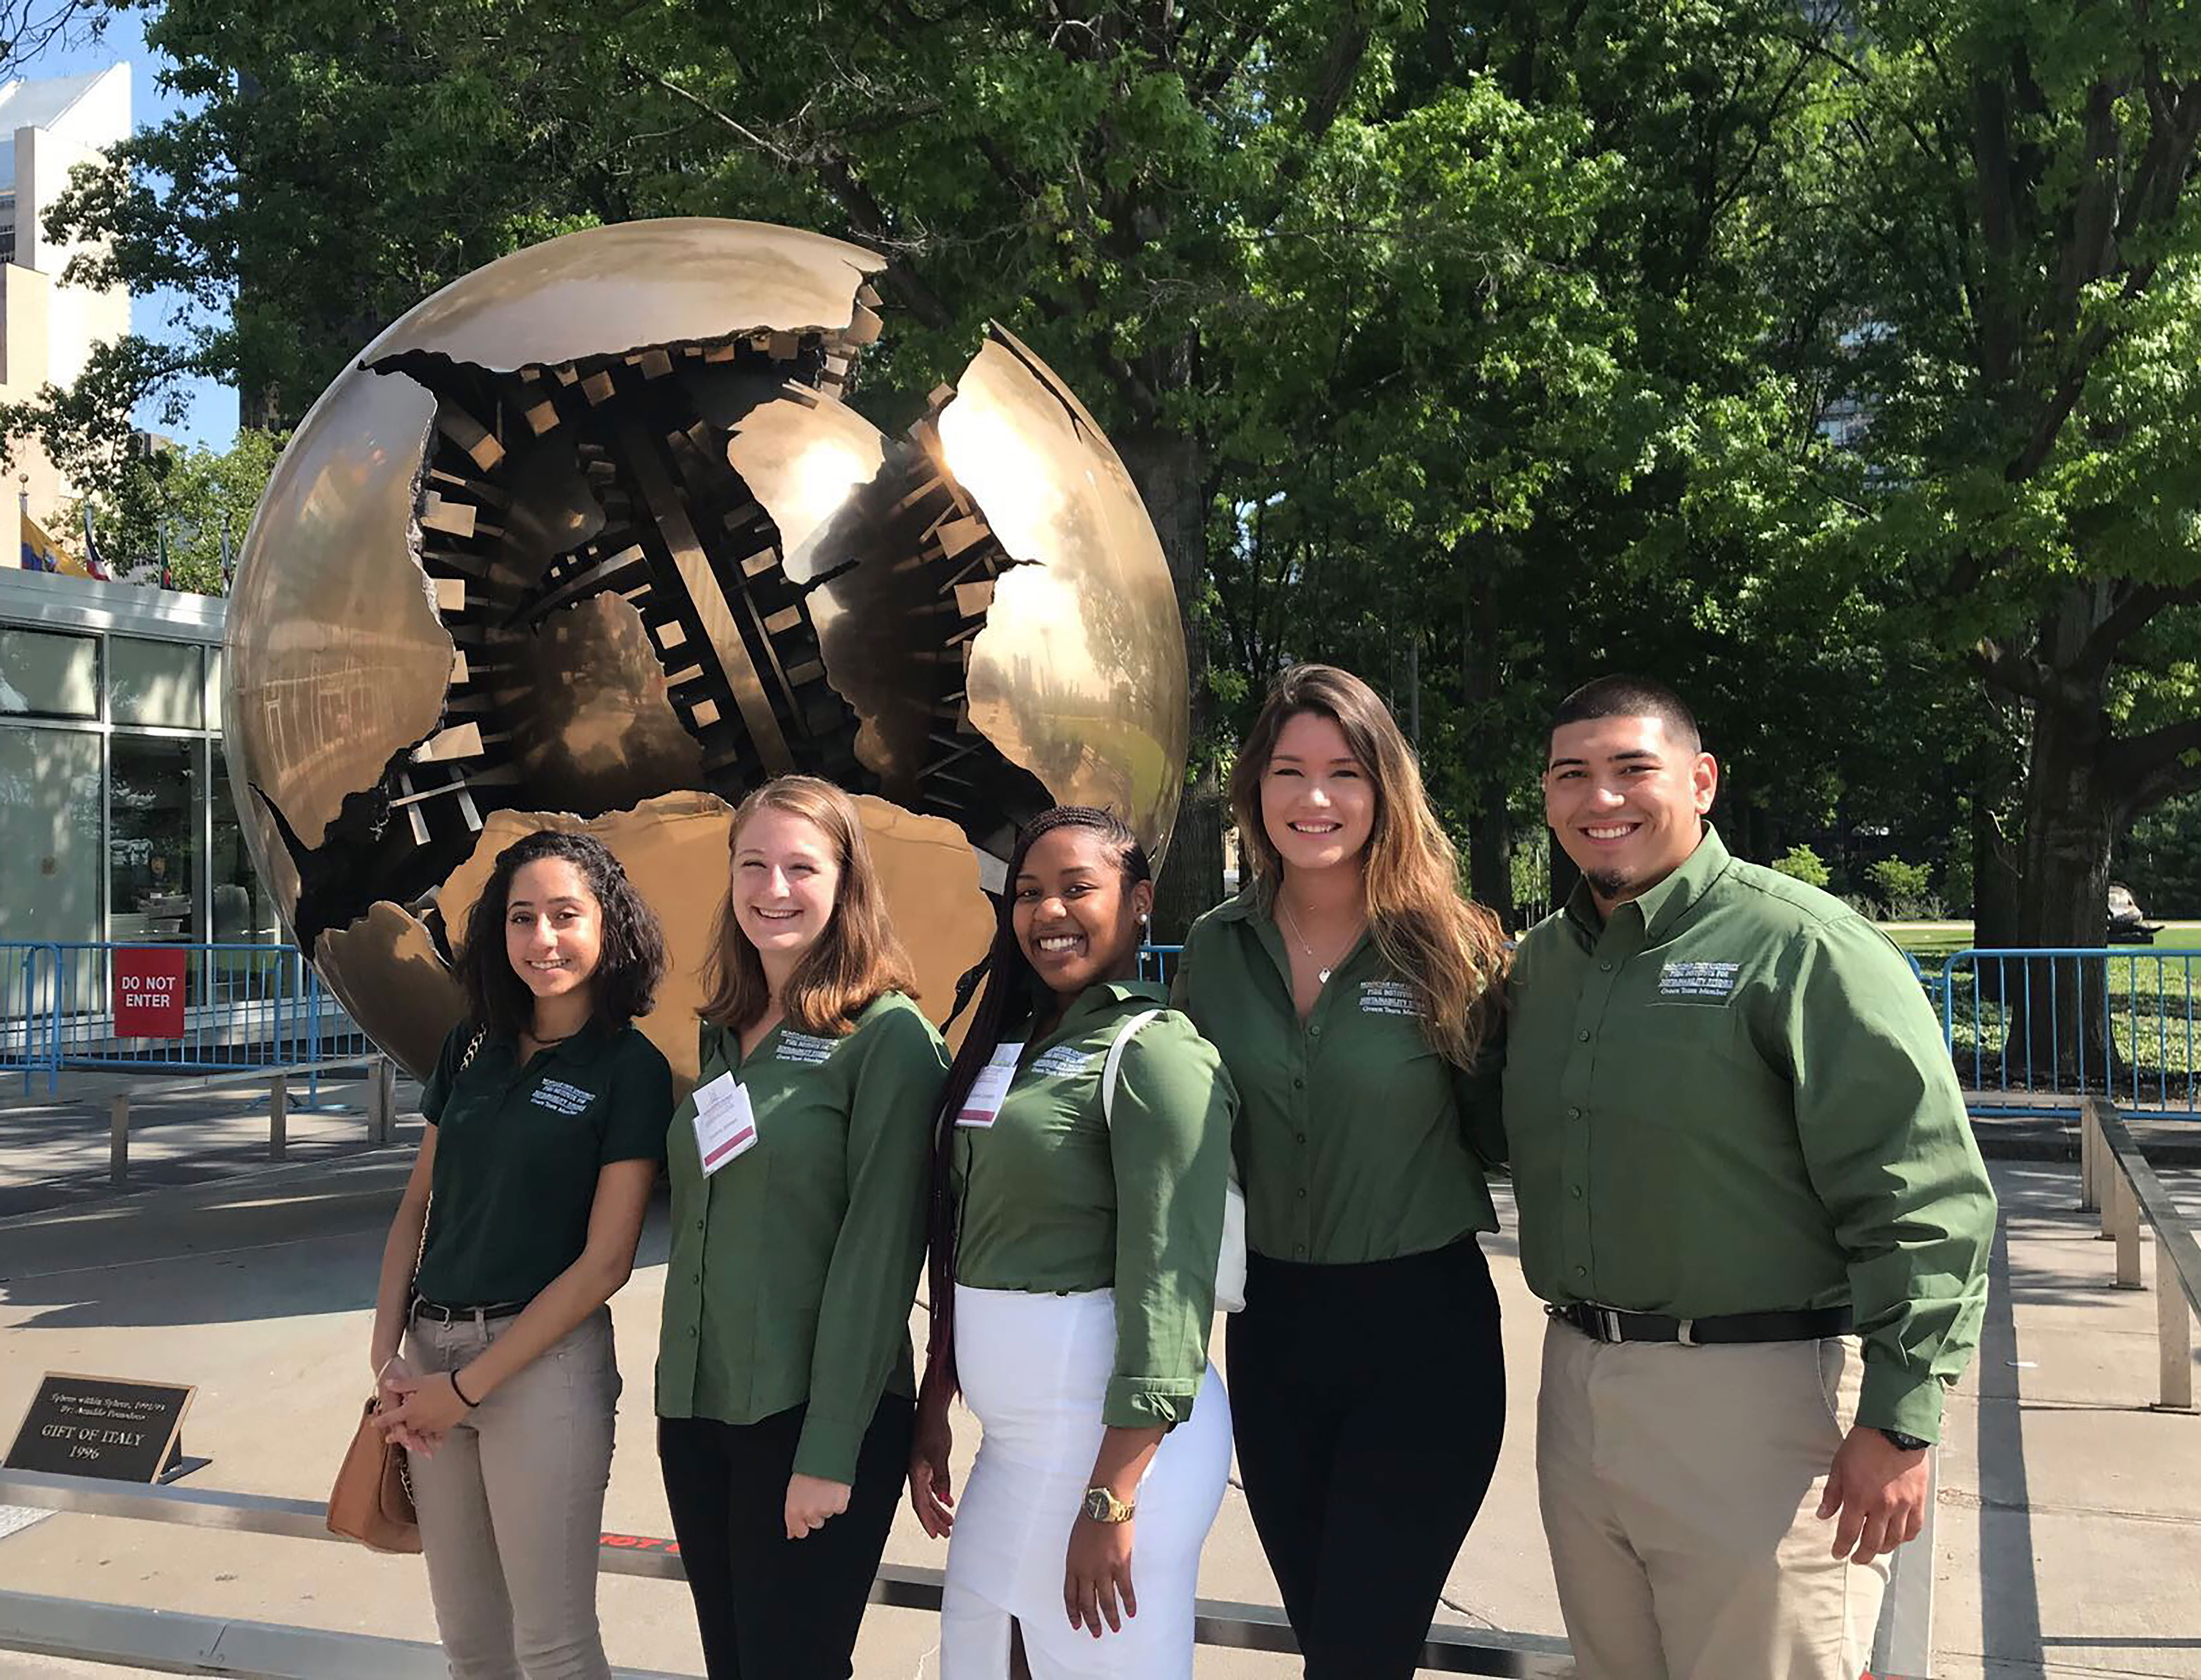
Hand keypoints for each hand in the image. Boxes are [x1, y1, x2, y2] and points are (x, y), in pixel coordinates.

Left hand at [373, 1369, 470, 1452]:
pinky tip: (433, 1443)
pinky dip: (431, 1440)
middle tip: (389, 1438)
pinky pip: (434, 1436)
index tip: (374, 1424)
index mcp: (410, 1410)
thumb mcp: (419, 1381)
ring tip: (411, 1443)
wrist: (465, 1390)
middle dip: (398, 1433)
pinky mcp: (444, 1427)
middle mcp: (419, 1422)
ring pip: (419, 1434)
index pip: (391, 1418)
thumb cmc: (441, 1384)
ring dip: (413, 1437)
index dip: (381, 1421)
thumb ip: (402, 1384)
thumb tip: (387, 1383)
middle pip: (405, 1429)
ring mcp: (431, 1426)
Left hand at [784, 1474, 851, 1539]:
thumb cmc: (807, 1470)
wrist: (825, 1456)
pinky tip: (833, 1488)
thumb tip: (792, 1534)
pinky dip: (838, 1500)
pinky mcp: (839, 1506)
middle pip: (815, 1523)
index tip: (805, 1520)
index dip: (803, 1526)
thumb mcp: (792, 1492)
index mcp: (794, 1510)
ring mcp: (824, 1510)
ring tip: (824, 1487)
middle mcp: (808, 1513)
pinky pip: (839, 1508)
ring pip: (827, 1514)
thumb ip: (792, 1516)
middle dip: (816, 1513)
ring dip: (827, 1504)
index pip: (799, 1532)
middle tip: (816, 1495)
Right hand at [907, 1396, 955, 1539]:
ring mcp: (922, 1468)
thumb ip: (942, 1476)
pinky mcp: (929, 1461)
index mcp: (916, 1474)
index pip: (919, 1504)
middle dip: (934, 1519)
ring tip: (949, 1521)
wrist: (932, 1411)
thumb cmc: (933, 1429)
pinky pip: (933, 1485)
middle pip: (924, 1503)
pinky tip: (948, 1500)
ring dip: (938, 1509)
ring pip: (929, 1495)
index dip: (927, 1520)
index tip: (935, 1534)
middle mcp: (917, 1473)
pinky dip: (940, 1495)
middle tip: (945, 1533)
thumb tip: (944, 1497)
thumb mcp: (939, 1454)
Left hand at [1064, 1513, 1135, 1636]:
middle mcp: (1086, 1571)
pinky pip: (1125, 1590)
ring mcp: (1103, 1569)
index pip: (1070, 1596)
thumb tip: (1083, 1573)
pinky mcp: (1121, 1564)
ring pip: (1106, 1602)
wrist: (1105, 1506)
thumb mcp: (1075, 1541)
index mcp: (1072, 1565)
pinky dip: (1129, 1603)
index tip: (1077, 1624)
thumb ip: (1078, 1560)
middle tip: (1096, 1633)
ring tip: (1115, 1628)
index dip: (1073, 1613)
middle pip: (1087, 1603)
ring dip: (1111, 1618)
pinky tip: (1131, 1613)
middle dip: (1091, 1621)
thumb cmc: (1089, 1518)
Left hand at [1817, 1426, 1928, 1566]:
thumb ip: (1832, 1494)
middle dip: (1862, 1555)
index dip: (1842, 1547)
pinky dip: (1904, 1538)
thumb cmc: (1864, 1444)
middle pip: (1872, 1543)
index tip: (1838, 1553)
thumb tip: (1823, 1515)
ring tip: (1875, 1550)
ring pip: (1893, 1539)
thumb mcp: (1839, 1466)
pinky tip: (1897, 1539)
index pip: (1848, 1533)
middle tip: (1856, 1559)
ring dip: (1883, 1549)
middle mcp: (1881, 1506)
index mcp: (1858, 1497)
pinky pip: (1913, 1528)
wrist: (1895, 1429)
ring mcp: (1902, 1505)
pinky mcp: (1918, 1501)